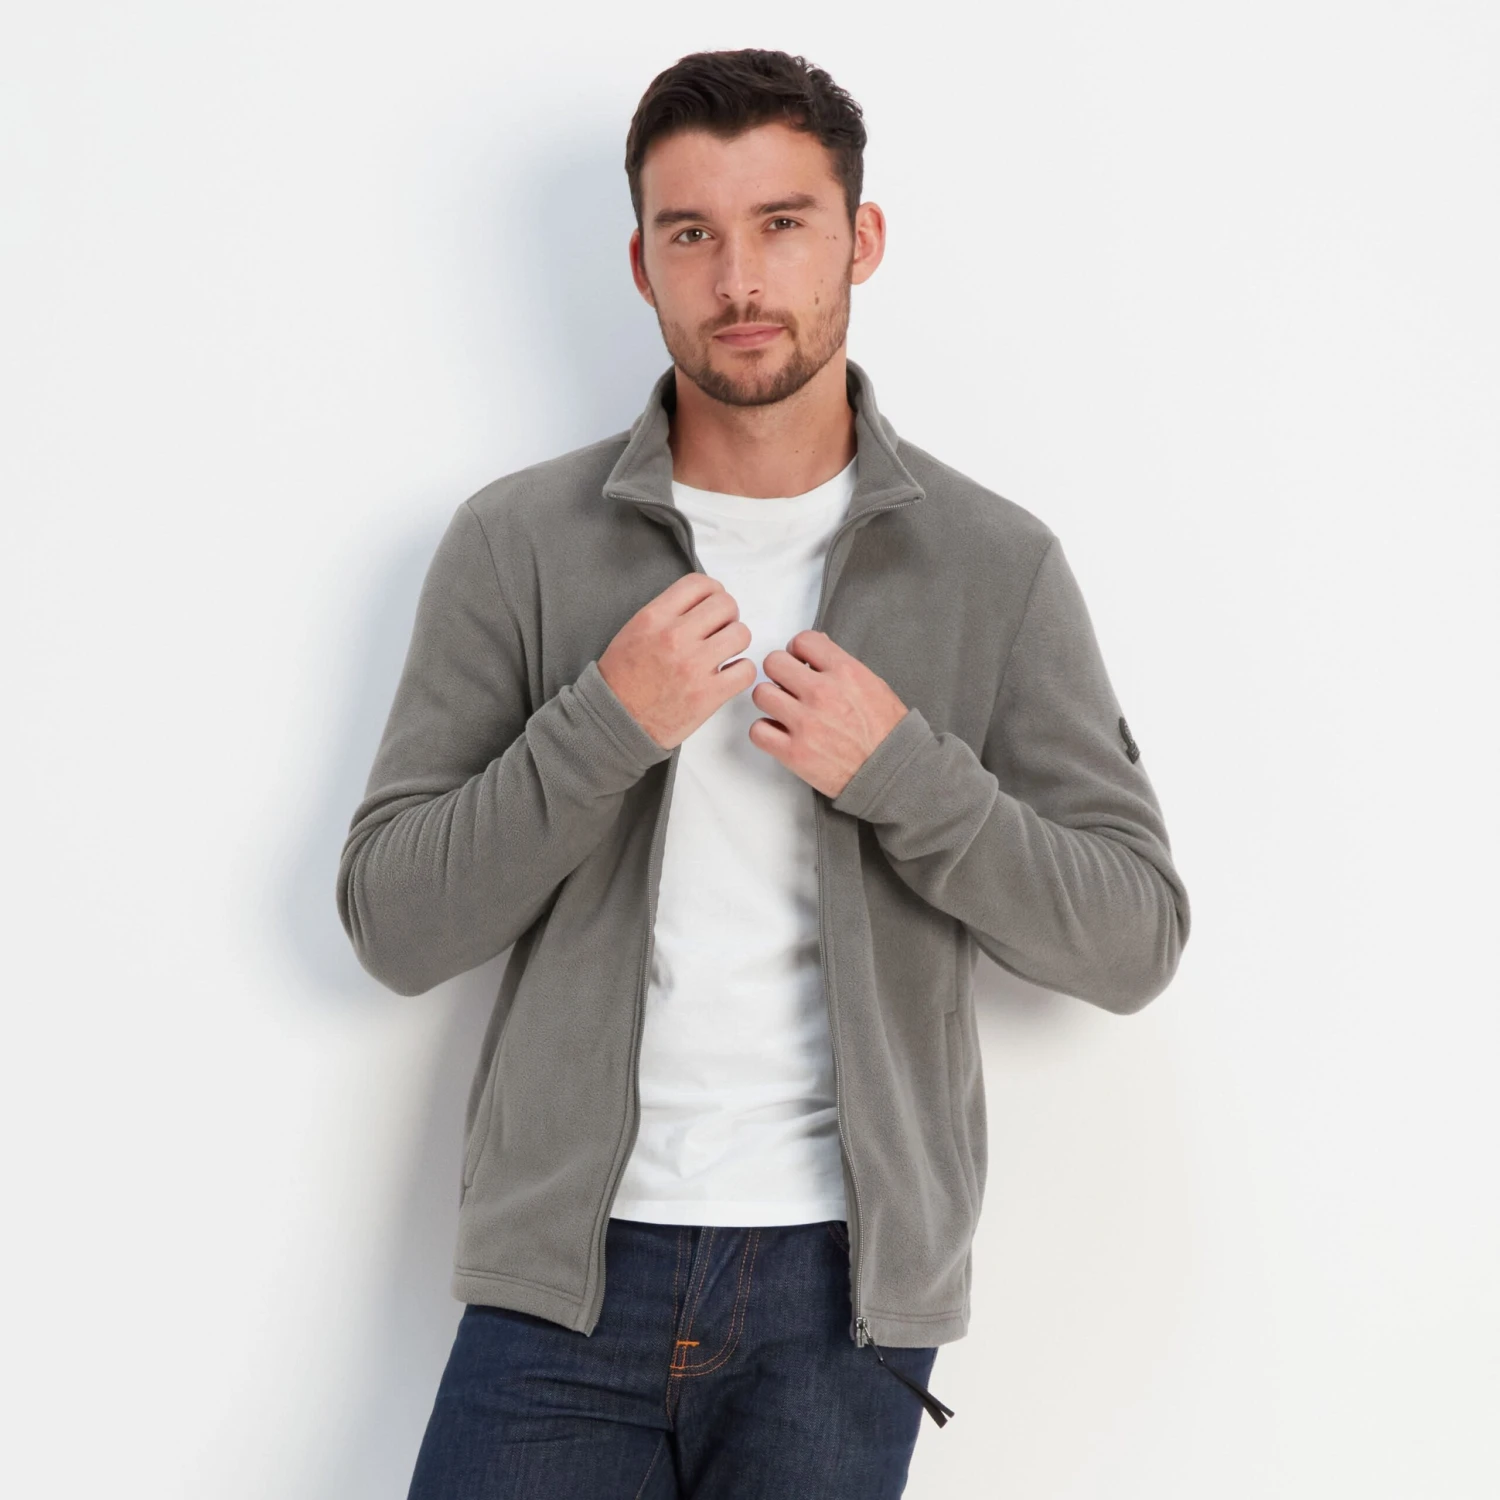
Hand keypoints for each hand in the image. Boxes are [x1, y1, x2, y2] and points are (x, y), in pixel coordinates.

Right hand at [597, 573, 755, 749]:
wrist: (616, 721)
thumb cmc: (623, 678)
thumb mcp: (634, 631)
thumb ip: (667, 612)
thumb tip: (702, 604)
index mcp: (655, 617)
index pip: (700, 584)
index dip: (714, 591)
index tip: (712, 605)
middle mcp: (675, 637)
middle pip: (726, 604)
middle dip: (727, 616)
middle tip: (720, 631)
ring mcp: (693, 666)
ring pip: (741, 634)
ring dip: (735, 643)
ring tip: (722, 654)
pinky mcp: (708, 695)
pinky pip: (746, 670)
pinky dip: (741, 672)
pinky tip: (727, 676)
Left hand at [748, 630, 908, 797]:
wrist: (893, 773)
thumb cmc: (887, 732)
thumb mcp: (873, 685)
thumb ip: (841, 664)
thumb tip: (816, 646)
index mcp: (845, 672)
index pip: (802, 641)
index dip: (797, 651)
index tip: (800, 663)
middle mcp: (822, 692)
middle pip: (773, 663)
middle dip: (780, 673)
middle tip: (789, 687)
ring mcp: (805, 723)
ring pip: (761, 694)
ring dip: (771, 702)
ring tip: (785, 712)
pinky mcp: (794, 753)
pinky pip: (757, 731)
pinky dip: (765, 732)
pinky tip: (781, 734)